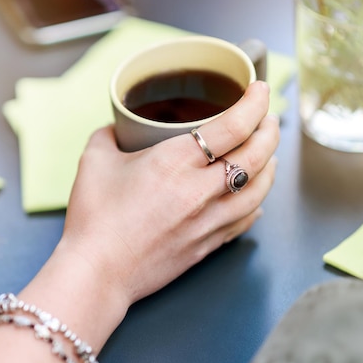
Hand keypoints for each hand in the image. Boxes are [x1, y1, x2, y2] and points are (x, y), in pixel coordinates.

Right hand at [60, 81, 278, 305]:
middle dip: (269, 130)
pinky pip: (245, 221)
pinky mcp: (206, 245)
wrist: (97, 272)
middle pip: (257, 155)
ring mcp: (208, 221)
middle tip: (268, 118)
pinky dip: (256, 203)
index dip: (255, 103)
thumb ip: (108, 136)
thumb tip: (115, 128)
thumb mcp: (93, 163)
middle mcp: (200, 190)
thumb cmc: (94, 219)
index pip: (233, 125)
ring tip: (268, 153)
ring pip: (259, 189)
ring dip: (270, 165)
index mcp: (174, 162)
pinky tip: (255, 198)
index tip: (259, 91)